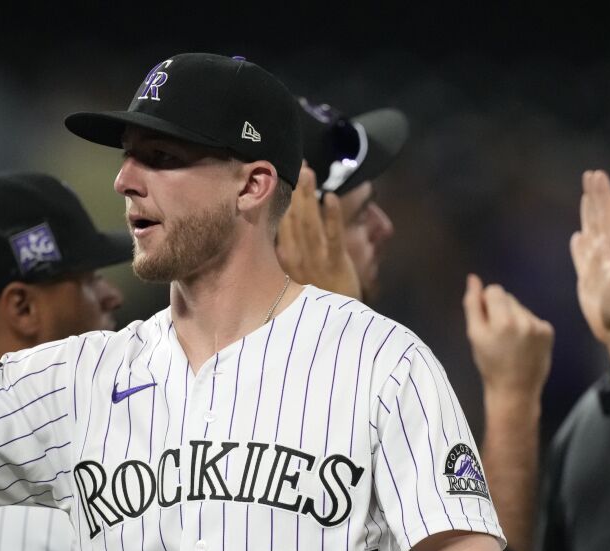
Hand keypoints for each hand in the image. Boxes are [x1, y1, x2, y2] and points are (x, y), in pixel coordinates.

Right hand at [277, 163, 361, 299]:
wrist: (330, 330)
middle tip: (293, 160)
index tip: (274, 173)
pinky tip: (330, 197)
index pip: (279, 223)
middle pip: (293, 217)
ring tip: (307, 171)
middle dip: (293, 189)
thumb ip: (283, 255)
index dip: (279, 198)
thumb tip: (272, 231)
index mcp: (285, 259)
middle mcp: (297, 257)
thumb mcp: (291, 280)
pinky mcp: (337, 264)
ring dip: (308, 197)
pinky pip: (333, 237)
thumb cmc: (312, 300)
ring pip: (310, 223)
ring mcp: (316, 260)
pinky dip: (331, 217)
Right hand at [463, 274, 552, 397]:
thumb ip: (473, 304)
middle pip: (509, 297)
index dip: (487, 303)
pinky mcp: (548, 331)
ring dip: (514, 319)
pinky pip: (533, 318)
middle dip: (501, 311)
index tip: (487, 321)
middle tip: (498, 335)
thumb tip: (473, 278)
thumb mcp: (475, 335)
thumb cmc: (490, 364)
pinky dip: (527, 327)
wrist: (515, 390)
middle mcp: (524, 320)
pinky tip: (523, 344)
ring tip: (511, 342)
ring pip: (521, 308)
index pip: (495, 290)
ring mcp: (538, 325)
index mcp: (503, 321)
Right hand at [569, 169, 609, 343]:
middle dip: (594, 196)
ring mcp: (596, 263)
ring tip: (584, 198)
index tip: (595, 175)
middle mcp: (605, 251)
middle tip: (590, 176)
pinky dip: (578, 244)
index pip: (607, 215)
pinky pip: (581, 254)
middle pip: (598, 217)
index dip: (602, 195)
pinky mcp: (587, 277)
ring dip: (587, 214)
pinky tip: (577, 237)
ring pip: (590, 231)